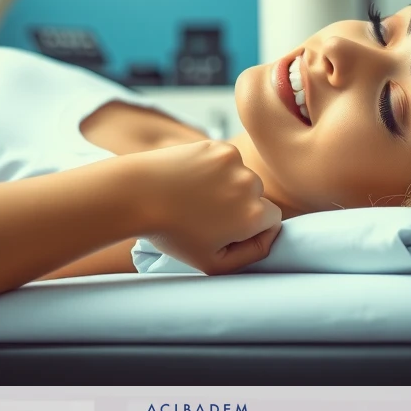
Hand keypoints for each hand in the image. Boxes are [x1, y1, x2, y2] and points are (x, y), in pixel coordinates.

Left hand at [135, 140, 281, 274]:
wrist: (137, 195)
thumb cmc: (172, 233)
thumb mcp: (212, 264)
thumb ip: (250, 257)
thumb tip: (269, 239)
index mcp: (254, 215)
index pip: (272, 221)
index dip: (251, 229)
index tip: (228, 231)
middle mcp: (250, 185)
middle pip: (258, 196)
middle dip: (240, 206)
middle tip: (207, 214)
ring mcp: (234, 162)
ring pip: (242, 176)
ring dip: (227, 185)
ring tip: (196, 196)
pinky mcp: (218, 146)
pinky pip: (227, 160)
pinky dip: (214, 169)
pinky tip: (192, 179)